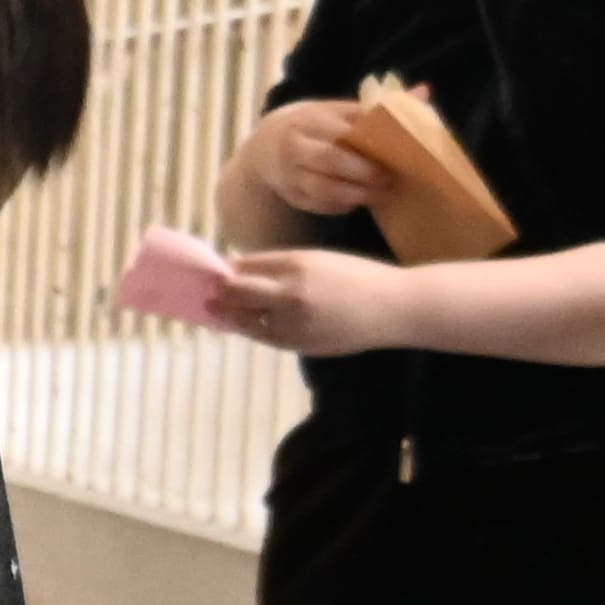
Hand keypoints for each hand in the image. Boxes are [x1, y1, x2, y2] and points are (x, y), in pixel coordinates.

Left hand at [216, 245, 417, 353]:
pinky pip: (263, 337)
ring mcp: (293, 322)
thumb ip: (278, 265)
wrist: (393, 308)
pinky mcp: (299, 344)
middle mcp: (290, 293)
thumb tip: (238, 270)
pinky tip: (246, 324)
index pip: (245, 266)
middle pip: (236, 293)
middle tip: (210, 292)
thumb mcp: (318, 260)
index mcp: (296, 264)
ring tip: (218, 310)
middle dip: (219, 292)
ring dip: (229, 314)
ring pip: (244, 320)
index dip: (225, 270)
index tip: (213, 272)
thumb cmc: (357, 277)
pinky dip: (251, 329)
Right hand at [222, 98, 385, 227]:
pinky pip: (318, 204)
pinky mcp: (290, 195)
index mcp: (308, 119)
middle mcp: (294, 146)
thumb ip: (372, 108)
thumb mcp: (333, 110)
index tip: (397, 152)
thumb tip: (422, 94)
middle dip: (364, 172)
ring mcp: (288, 173)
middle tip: (390, 178)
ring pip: (323, 188)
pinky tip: (358, 202)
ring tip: (381, 195)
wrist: (263, 147)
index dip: (370, 143)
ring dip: (355, 194)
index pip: (342, 131)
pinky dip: (340, 205)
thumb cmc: (310, 125)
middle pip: (330, 160)